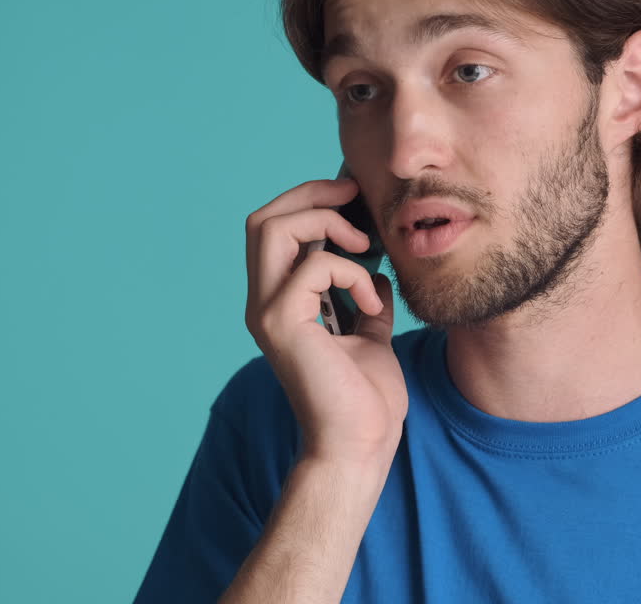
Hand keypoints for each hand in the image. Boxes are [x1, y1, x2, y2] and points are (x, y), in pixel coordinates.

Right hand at [244, 177, 406, 468]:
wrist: (360, 445)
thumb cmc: (366, 399)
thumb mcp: (370, 334)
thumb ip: (364, 301)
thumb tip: (377, 273)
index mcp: (280, 303)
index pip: (274, 230)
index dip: (309, 201)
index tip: (353, 198)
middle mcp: (263, 303)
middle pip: (263, 219)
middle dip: (311, 195)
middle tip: (355, 196)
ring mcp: (267, 312)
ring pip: (273, 227)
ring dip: (326, 222)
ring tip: (364, 246)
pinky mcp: (281, 324)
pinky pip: (313, 266)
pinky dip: (351, 272)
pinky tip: (370, 304)